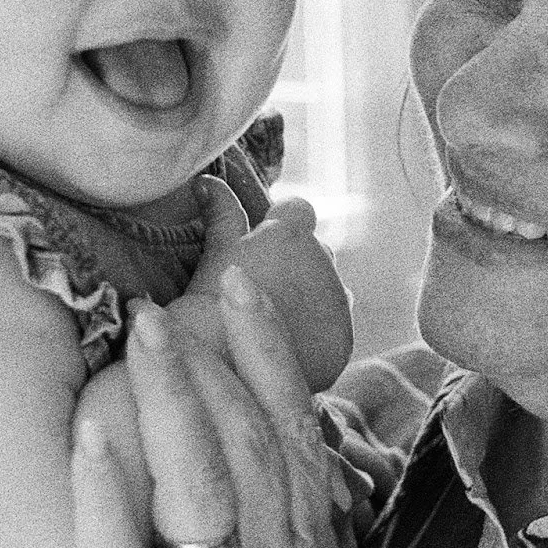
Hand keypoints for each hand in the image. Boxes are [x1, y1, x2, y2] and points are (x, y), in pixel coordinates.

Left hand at [69, 281, 387, 547]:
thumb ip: (312, 544)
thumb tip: (305, 464)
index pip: (293, 437)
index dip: (269, 359)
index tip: (243, 294)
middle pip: (243, 441)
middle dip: (212, 358)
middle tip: (173, 295)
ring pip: (195, 478)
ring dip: (170, 396)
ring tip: (142, 333)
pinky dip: (106, 486)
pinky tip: (90, 430)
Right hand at [181, 178, 353, 391]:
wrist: (218, 367)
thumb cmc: (206, 304)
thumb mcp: (214, 253)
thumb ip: (220, 212)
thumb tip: (205, 180)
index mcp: (292, 234)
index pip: (299, 211)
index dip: (282, 224)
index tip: (264, 244)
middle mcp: (323, 263)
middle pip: (319, 253)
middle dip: (299, 265)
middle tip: (264, 290)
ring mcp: (337, 303)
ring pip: (333, 292)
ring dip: (314, 298)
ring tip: (278, 320)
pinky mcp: (342, 341)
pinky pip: (337, 330)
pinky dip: (319, 334)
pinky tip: (290, 345)